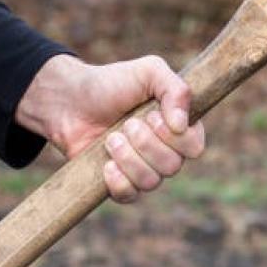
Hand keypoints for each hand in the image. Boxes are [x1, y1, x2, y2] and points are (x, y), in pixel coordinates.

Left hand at [15, 55, 205, 201]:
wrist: (71, 100)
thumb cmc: (112, 83)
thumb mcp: (149, 71)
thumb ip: (176, 89)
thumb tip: (181, 125)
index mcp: (179, 126)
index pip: (195, 146)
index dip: (175, 136)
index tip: (153, 116)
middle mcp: (166, 150)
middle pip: (173, 166)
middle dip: (145, 143)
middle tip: (127, 123)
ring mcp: (143, 168)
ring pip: (151, 182)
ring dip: (128, 157)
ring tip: (111, 138)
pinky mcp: (120, 183)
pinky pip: (130, 195)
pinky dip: (118, 180)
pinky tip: (106, 164)